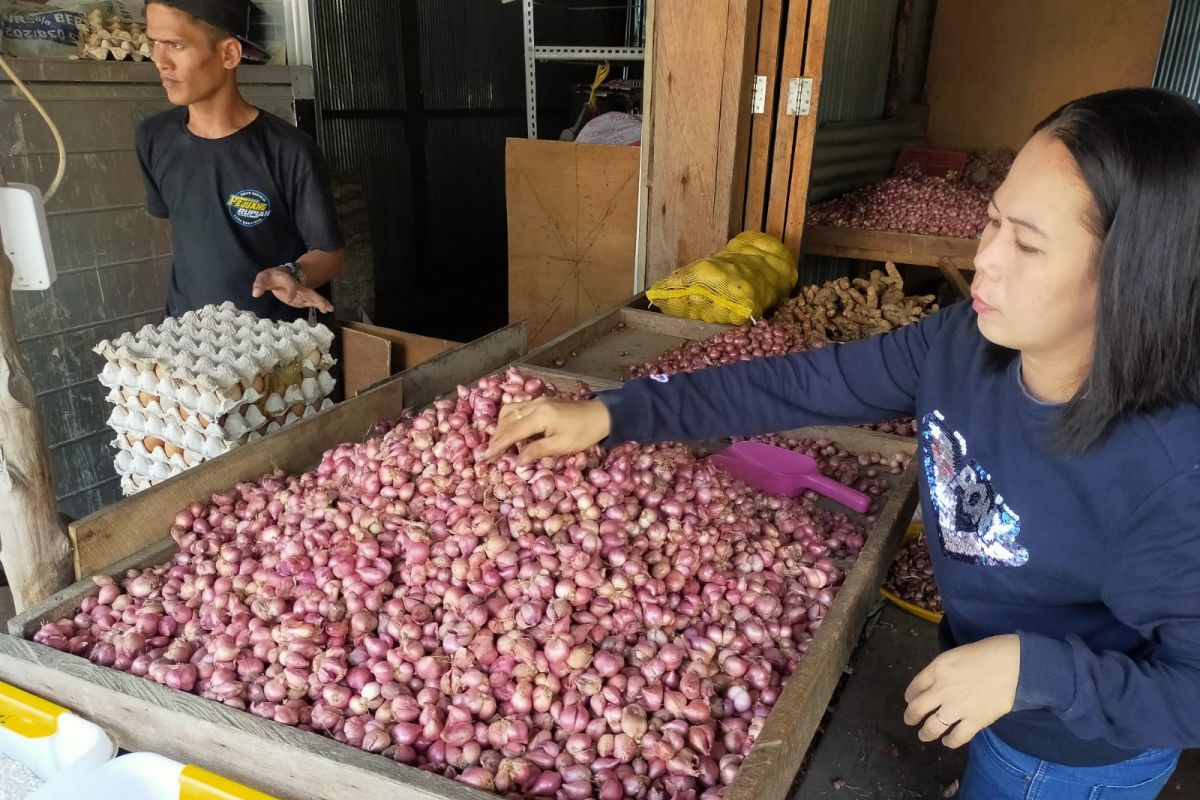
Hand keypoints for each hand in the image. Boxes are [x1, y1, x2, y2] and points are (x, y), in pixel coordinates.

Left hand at [252, 267, 332, 312]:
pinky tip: (327, 310)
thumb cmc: (272, 277)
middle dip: (316, 298)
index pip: (291, 284)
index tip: (290, 300)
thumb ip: (259, 285)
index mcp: (287, 279)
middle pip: (308, 291)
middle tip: (324, 306)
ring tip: (329, 308)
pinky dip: (319, 305)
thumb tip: (255, 294)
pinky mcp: (303, 298)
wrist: (281, 276)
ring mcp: (302, 292)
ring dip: (320, 302)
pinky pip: (312, 302)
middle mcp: (297, 285)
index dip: (291, 291)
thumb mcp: (263, 278)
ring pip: (312, 297)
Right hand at [483, 397, 611, 464]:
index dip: (497, 445)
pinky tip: (512, 430)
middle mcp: (535, 405)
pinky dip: (510, 419)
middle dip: (496, 436)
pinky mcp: (543, 401)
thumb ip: (537, 452)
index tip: (485, 457)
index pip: (511, 432)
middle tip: (488, 452)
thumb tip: (517, 462)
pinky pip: (519, 408)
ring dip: (501, 426)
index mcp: (540, 416)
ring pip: (510, 410)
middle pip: (507, 419)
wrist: (602, 415)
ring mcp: (538, 401)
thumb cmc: (584, 433)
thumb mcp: (561, 446)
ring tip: (499, 443)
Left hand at [903, 634, 1019, 747]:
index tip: (909, 699)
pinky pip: (957, 737)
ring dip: (926, 733)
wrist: (1013, 664)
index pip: (915, 686)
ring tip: (924, 735)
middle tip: (909, 720)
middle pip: (917, 708)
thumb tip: (935, 684)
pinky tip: (947, 741)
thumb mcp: (955, 655)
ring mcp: (957, 707)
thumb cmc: (987, 653)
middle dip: (910, 716)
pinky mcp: (975, 721)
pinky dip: (950, 741)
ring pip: (932, 727)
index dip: (910, 695)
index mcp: (937, 669)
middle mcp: (942, 689)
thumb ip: (942, 670)